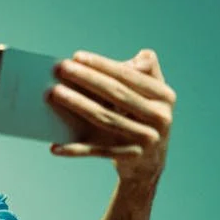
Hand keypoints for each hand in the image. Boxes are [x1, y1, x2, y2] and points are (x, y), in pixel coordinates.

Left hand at [46, 48, 176, 186]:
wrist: (150, 162)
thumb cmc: (143, 115)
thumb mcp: (153, 92)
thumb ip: (144, 68)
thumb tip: (120, 64)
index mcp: (164, 96)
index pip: (129, 76)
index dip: (103, 65)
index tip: (77, 56)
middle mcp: (159, 117)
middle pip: (116, 94)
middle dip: (86, 79)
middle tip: (61, 68)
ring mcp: (145, 140)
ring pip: (105, 119)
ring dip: (77, 104)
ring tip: (54, 93)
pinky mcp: (129, 158)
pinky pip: (97, 151)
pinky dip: (76, 149)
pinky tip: (55, 145)